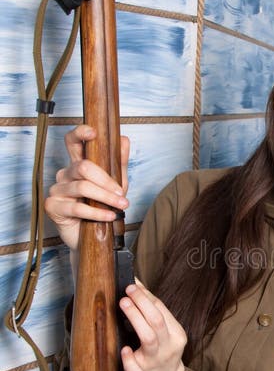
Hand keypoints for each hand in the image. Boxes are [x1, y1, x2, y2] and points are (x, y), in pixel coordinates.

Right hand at [45, 124, 129, 250]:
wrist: (91, 238)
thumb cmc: (101, 207)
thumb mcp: (115, 184)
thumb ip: (119, 163)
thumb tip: (123, 139)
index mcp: (77, 164)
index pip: (73, 142)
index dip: (80, 133)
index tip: (93, 132)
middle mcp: (65, 174)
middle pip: (83, 167)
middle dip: (106, 181)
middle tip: (122, 193)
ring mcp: (57, 189)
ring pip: (82, 187)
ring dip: (106, 198)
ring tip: (121, 206)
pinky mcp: (52, 207)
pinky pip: (77, 207)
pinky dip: (97, 212)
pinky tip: (109, 216)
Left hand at [119, 280, 186, 370]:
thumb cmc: (163, 355)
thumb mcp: (167, 334)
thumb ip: (154, 314)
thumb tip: (137, 287)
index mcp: (176, 335)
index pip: (162, 310)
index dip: (146, 295)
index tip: (133, 285)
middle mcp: (168, 347)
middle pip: (156, 321)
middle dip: (141, 303)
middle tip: (127, 291)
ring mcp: (155, 362)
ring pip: (148, 338)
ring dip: (135, 318)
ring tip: (123, 304)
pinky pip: (135, 366)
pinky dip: (129, 357)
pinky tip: (124, 349)